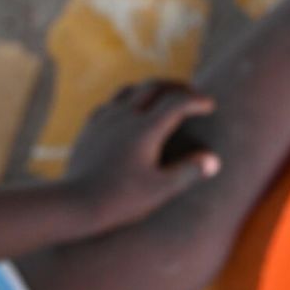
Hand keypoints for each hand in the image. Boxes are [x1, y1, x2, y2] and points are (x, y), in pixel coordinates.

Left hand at [64, 81, 217, 236]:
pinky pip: (112, 102)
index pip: (177, 102)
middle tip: (191, 95)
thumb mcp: (160, 190)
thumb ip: (188, 171)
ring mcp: (104, 118)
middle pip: (155, 86)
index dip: (197, 101)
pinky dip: (129, 99)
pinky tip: (131, 111)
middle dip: (177, 87)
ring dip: (152, 88)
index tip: (210, 105)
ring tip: (164, 97)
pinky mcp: (90, 126)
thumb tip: (213, 160)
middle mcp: (124, 116)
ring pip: (131, 89)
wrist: (75, 203)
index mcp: (145, 129)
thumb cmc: (120, 200)